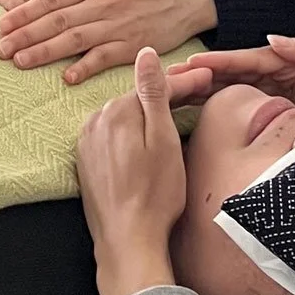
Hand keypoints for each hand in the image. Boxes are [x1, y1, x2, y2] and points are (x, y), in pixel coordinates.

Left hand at [0, 0, 215, 84]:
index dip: (23, 12)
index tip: (2, 25)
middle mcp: (104, 1)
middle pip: (56, 20)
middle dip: (25, 35)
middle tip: (1, 49)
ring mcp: (119, 24)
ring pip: (74, 39)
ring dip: (45, 52)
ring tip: (20, 61)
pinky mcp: (134, 44)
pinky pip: (104, 57)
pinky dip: (85, 67)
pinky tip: (66, 77)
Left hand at [78, 48, 185, 294]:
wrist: (128, 241)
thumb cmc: (155, 195)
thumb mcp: (163, 140)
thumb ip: (154, 94)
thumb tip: (145, 54)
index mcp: (116, 112)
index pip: (155, 87)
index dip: (185, 82)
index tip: (208, 78)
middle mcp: (94, 122)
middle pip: (137, 100)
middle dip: (167, 95)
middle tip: (200, 90)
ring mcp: (87, 143)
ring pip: (124, 117)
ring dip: (148, 113)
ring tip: (178, 111)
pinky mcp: (86, 162)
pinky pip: (112, 136)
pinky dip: (131, 133)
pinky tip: (147, 139)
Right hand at [164, 33, 294, 116]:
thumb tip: (272, 38)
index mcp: (293, 69)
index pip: (253, 62)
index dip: (223, 62)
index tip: (196, 64)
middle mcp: (278, 83)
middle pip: (234, 74)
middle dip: (204, 73)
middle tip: (172, 75)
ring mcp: (270, 103)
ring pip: (229, 91)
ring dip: (201, 89)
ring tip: (172, 88)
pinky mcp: (266, 123)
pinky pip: (235, 110)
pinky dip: (212, 106)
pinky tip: (188, 109)